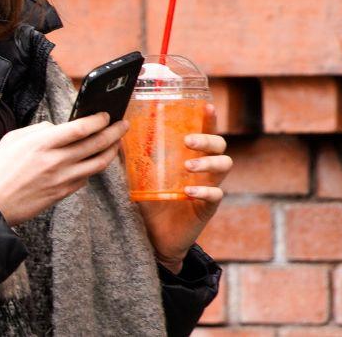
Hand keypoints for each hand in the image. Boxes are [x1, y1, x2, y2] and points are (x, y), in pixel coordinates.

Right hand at [0, 112, 127, 226]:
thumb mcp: (13, 139)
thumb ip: (39, 130)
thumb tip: (58, 128)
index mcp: (42, 143)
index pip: (80, 128)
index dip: (98, 120)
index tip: (106, 114)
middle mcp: (56, 161)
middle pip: (95, 144)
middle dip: (114, 132)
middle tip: (123, 124)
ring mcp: (62, 179)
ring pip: (98, 164)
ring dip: (112, 151)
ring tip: (116, 143)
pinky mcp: (63, 193)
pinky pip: (86, 178)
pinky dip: (94, 167)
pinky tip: (96, 160)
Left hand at [135, 102, 231, 272]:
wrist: (155, 236)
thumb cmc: (152, 201)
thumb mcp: (141, 175)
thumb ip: (133, 156)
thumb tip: (116, 134)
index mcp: (191, 156)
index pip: (205, 132)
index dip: (209, 119)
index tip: (206, 106)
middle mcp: (204, 169)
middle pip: (221, 145)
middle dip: (208, 139)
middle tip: (188, 141)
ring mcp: (209, 187)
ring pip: (225, 165)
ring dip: (208, 162)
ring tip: (188, 166)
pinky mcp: (207, 207)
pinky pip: (216, 195)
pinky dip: (204, 191)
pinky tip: (188, 192)